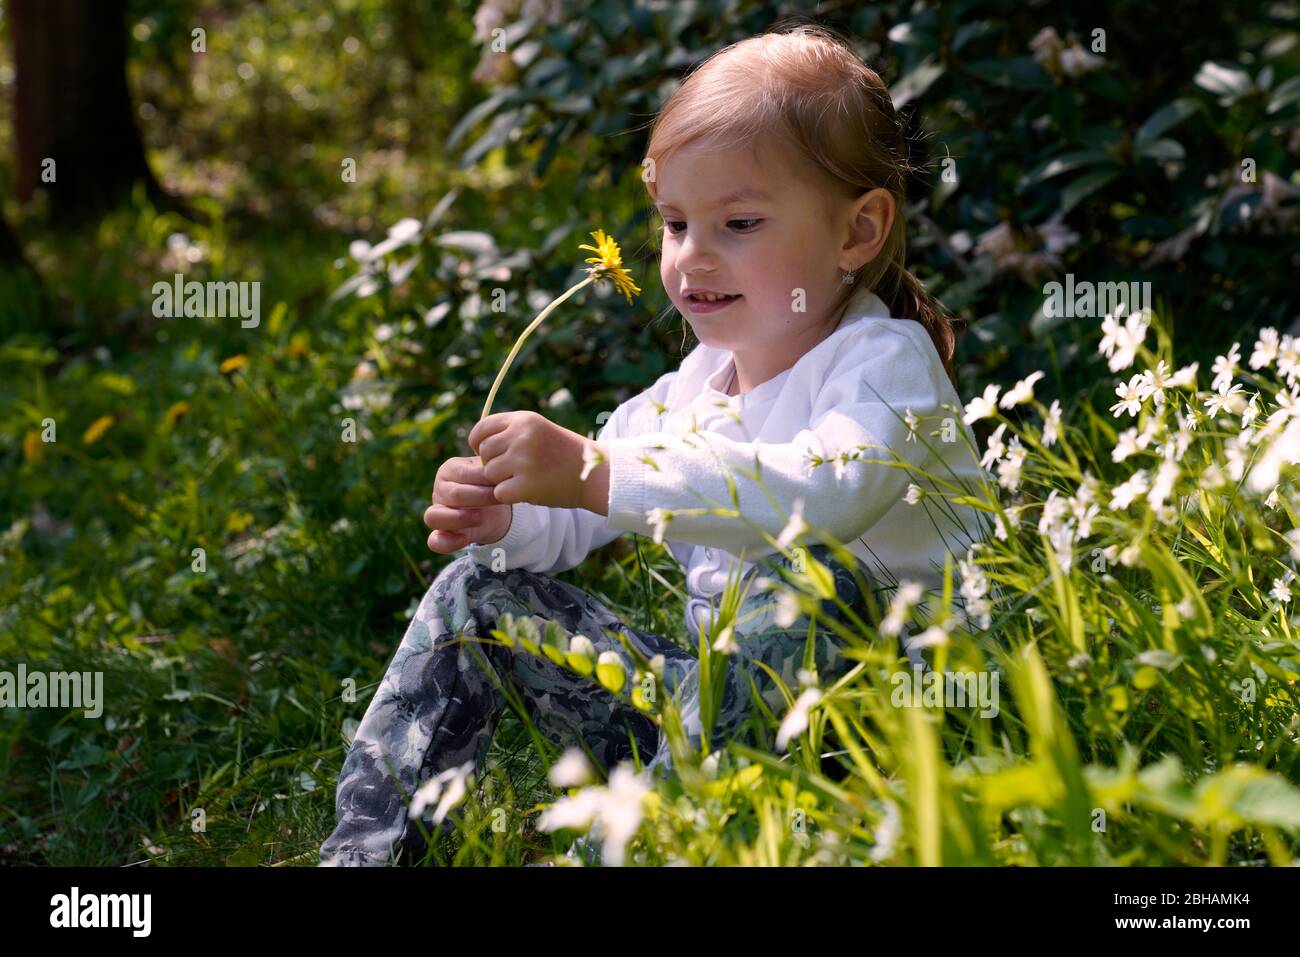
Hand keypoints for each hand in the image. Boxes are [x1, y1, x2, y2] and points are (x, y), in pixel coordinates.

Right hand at [424, 455, 512, 552]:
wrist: (497, 509)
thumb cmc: (493, 484)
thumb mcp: (494, 471)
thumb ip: (493, 461)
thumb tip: (495, 455)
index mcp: (450, 469)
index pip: (464, 474)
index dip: (486, 478)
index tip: (506, 481)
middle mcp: (439, 490)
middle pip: (453, 495)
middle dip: (481, 497)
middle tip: (501, 498)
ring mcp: (437, 512)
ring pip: (433, 517)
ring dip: (459, 518)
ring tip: (480, 517)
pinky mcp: (440, 534)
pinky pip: (435, 542)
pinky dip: (448, 542)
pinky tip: (465, 538)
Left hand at [468, 411, 606, 511]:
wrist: (596, 474)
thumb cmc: (565, 454)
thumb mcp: (538, 430)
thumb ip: (510, 432)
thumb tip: (476, 442)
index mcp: (523, 420)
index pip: (481, 430)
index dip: (478, 444)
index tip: (488, 454)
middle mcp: (522, 437)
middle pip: (484, 453)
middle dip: (493, 464)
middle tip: (514, 470)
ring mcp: (524, 461)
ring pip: (489, 474)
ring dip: (502, 481)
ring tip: (525, 479)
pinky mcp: (526, 486)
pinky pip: (499, 493)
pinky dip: (510, 496)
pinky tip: (529, 491)